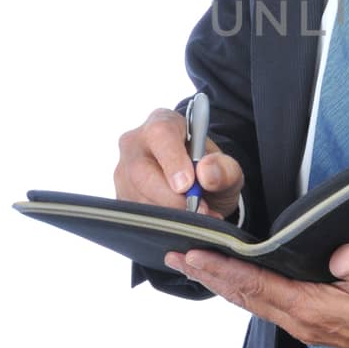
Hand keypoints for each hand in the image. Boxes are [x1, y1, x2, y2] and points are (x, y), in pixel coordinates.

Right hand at [114, 106, 244, 218]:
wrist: (199, 188)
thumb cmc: (210, 171)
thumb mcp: (227, 169)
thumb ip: (224, 168)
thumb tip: (207, 173)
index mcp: (163, 123)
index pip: (161, 134)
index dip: (172, 160)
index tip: (187, 185)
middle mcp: (136, 143)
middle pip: (141, 170)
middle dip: (170, 198)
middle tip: (198, 211)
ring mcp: (123, 171)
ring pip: (135, 196)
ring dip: (167, 214)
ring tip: (196, 217)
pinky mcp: (120, 196)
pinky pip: (134, 215)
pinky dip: (160, 224)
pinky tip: (180, 223)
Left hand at [163, 243, 348, 347]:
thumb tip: (339, 254)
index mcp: (312, 310)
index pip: (257, 286)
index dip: (223, 269)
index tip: (195, 254)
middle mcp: (301, 321)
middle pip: (244, 297)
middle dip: (208, 276)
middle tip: (175, 257)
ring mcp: (305, 325)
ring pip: (252, 303)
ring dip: (222, 284)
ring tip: (196, 266)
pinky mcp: (313, 323)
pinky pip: (267, 306)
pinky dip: (244, 290)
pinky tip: (238, 281)